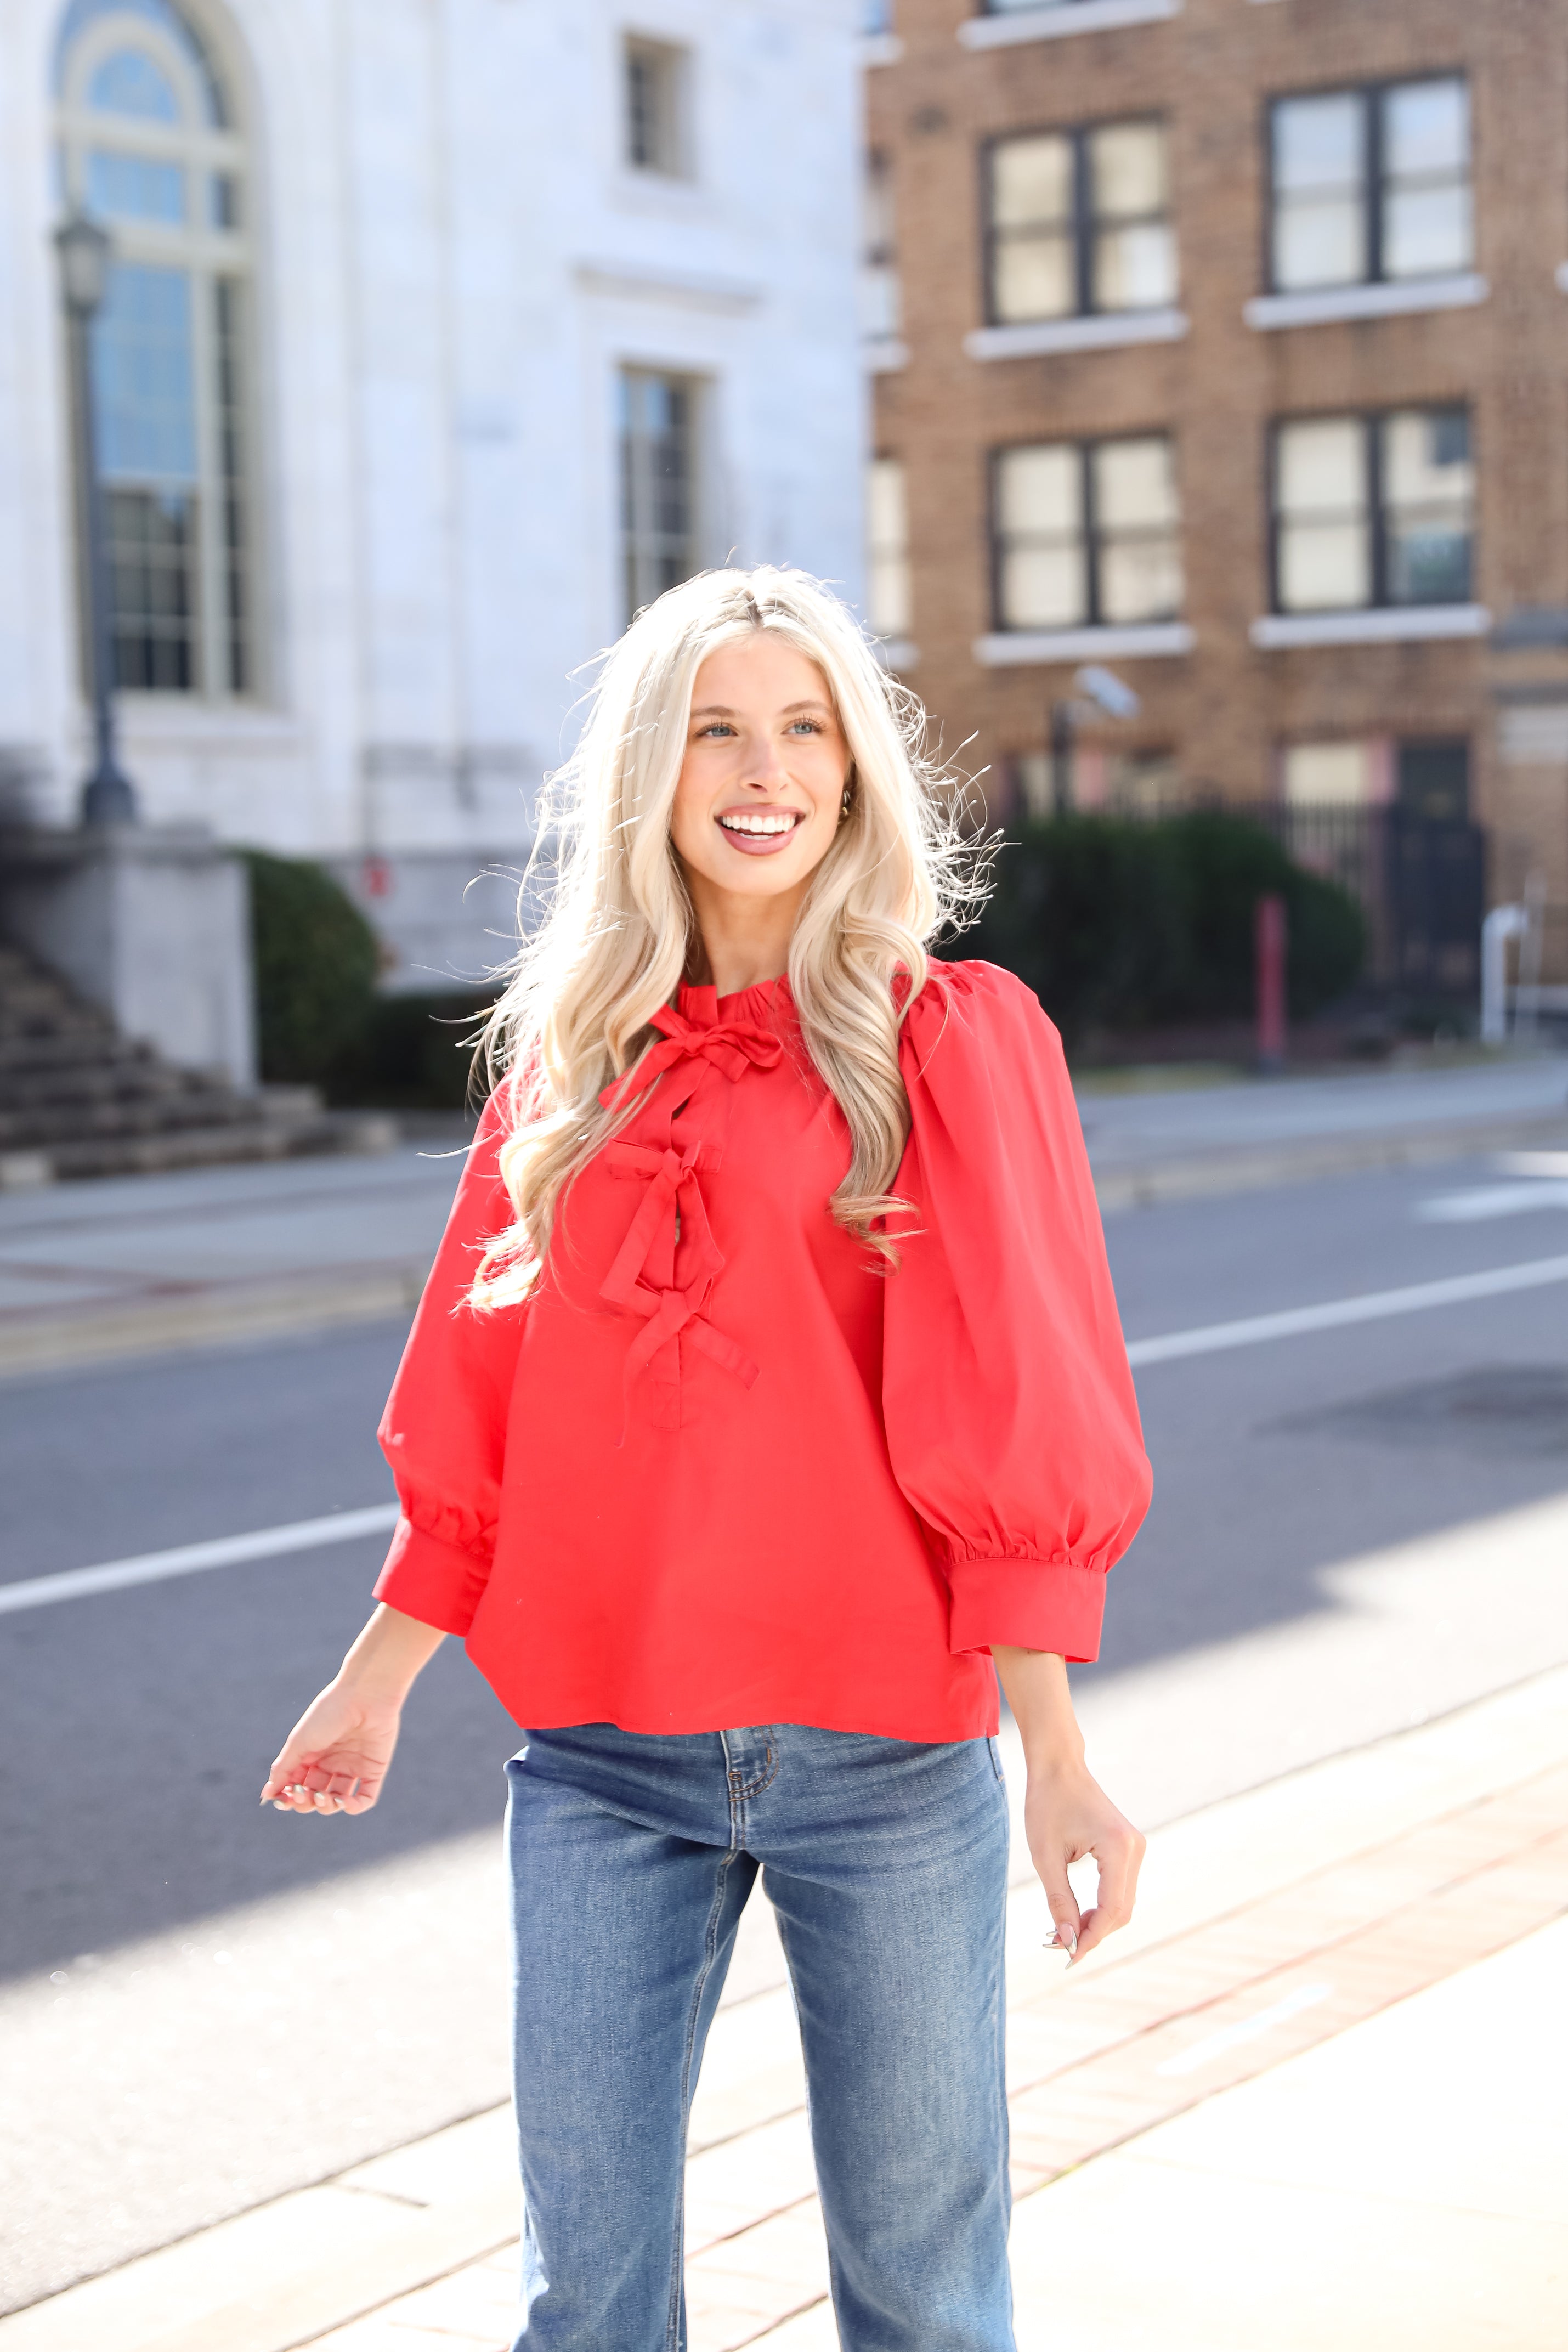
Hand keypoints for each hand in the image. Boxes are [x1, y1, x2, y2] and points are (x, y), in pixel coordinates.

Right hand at [260, 1679, 402, 1817]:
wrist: (365, 1694)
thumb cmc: (328, 1714)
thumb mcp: (299, 1741)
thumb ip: (283, 1769)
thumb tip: (267, 1795)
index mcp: (311, 1755)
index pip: (297, 1785)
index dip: (289, 1797)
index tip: (284, 1799)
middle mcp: (331, 1763)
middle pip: (315, 1796)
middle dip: (306, 1802)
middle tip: (305, 1794)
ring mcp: (353, 1767)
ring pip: (337, 1800)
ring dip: (327, 1807)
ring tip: (324, 1797)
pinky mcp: (374, 1769)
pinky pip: (365, 1798)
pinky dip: (354, 1807)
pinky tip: (344, 1803)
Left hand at [1023, 1756, 1144, 1965]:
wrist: (1058, 1766)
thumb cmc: (1047, 1804)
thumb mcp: (1045, 1856)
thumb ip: (1059, 1900)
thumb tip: (1067, 1940)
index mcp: (1119, 1848)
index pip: (1111, 1909)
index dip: (1091, 1938)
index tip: (1067, 1957)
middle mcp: (1135, 1848)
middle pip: (1122, 1911)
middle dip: (1093, 1933)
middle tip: (1060, 1947)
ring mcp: (1136, 1847)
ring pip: (1123, 1903)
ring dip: (1097, 1922)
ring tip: (1064, 1933)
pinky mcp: (1129, 1848)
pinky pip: (1120, 1888)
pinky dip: (1101, 1906)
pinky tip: (1077, 1915)